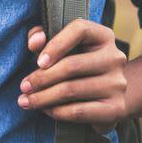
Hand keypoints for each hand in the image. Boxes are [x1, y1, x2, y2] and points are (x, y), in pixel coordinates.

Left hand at [18, 19, 127, 133]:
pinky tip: (45, 110)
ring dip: (43, 98)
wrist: (110, 95)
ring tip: (26, 101)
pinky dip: (56, 112)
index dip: (56, 44)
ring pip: (71, 90)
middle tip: (24, 87)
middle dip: (41, 78)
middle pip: (72, 65)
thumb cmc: (78, 65)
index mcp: (103, 36)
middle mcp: (114, 58)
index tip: (38, 62)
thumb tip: (35, 42)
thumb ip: (43, 37)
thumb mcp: (62, 47)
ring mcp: (117, 84)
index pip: (80, 30)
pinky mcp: (116, 108)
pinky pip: (78, 111)